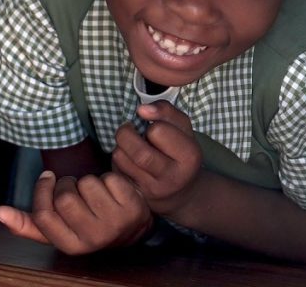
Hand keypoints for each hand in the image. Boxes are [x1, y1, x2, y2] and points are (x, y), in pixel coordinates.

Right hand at [0, 170, 152, 253]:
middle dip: (67, 183)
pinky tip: (113, 189)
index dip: (43, 190)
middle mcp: (93, 239)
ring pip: (87, 184)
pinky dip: (110, 177)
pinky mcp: (133, 207)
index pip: (44, 215)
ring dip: (89, 179)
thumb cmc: (90, 223)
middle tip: (74, 185)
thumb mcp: (61, 229)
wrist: (134, 225)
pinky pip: (110, 178)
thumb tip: (0, 213)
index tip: (48, 177)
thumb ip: (30, 223)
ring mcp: (115, 224)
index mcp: (72, 246)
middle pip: (65, 197)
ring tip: (94, 190)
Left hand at [111, 101, 202, 217]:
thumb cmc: (181, 153)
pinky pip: (116, 172)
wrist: (182, 193)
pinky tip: (127, 159)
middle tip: (128, 128)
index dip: (153, 124)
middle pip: (139, 152)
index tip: (155, 127)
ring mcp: (154, 190)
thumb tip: (142, 109)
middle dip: (126, 134)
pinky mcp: (137, 197)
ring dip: (119, 146)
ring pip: (122, 160)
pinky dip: (116, 160)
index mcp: (190, 156)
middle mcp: (173, 177)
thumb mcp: (183, 129)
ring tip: (128, 144)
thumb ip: (166, 111)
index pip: (159, 131)